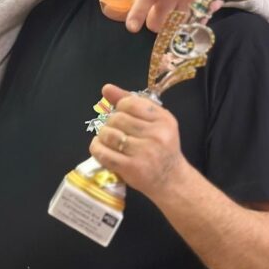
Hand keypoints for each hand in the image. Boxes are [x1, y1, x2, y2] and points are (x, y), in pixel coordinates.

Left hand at [90, 83, 186, 200]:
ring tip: (109, 140)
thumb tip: (106, 88)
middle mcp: (156, 134)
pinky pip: (104, 153)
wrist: (171, 180)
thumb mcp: (155, 122)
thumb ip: (132, 102)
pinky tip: (101, 148)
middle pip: (116, 118)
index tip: (122, 116)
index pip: (129, 103)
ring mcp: (144, 152)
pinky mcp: (132, 168)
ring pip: (108, 134)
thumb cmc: (162, 148)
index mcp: (163, 119)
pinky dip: (97, 149)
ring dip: (103, 136)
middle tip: (115, 131)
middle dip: (110, 123)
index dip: (120, 108)